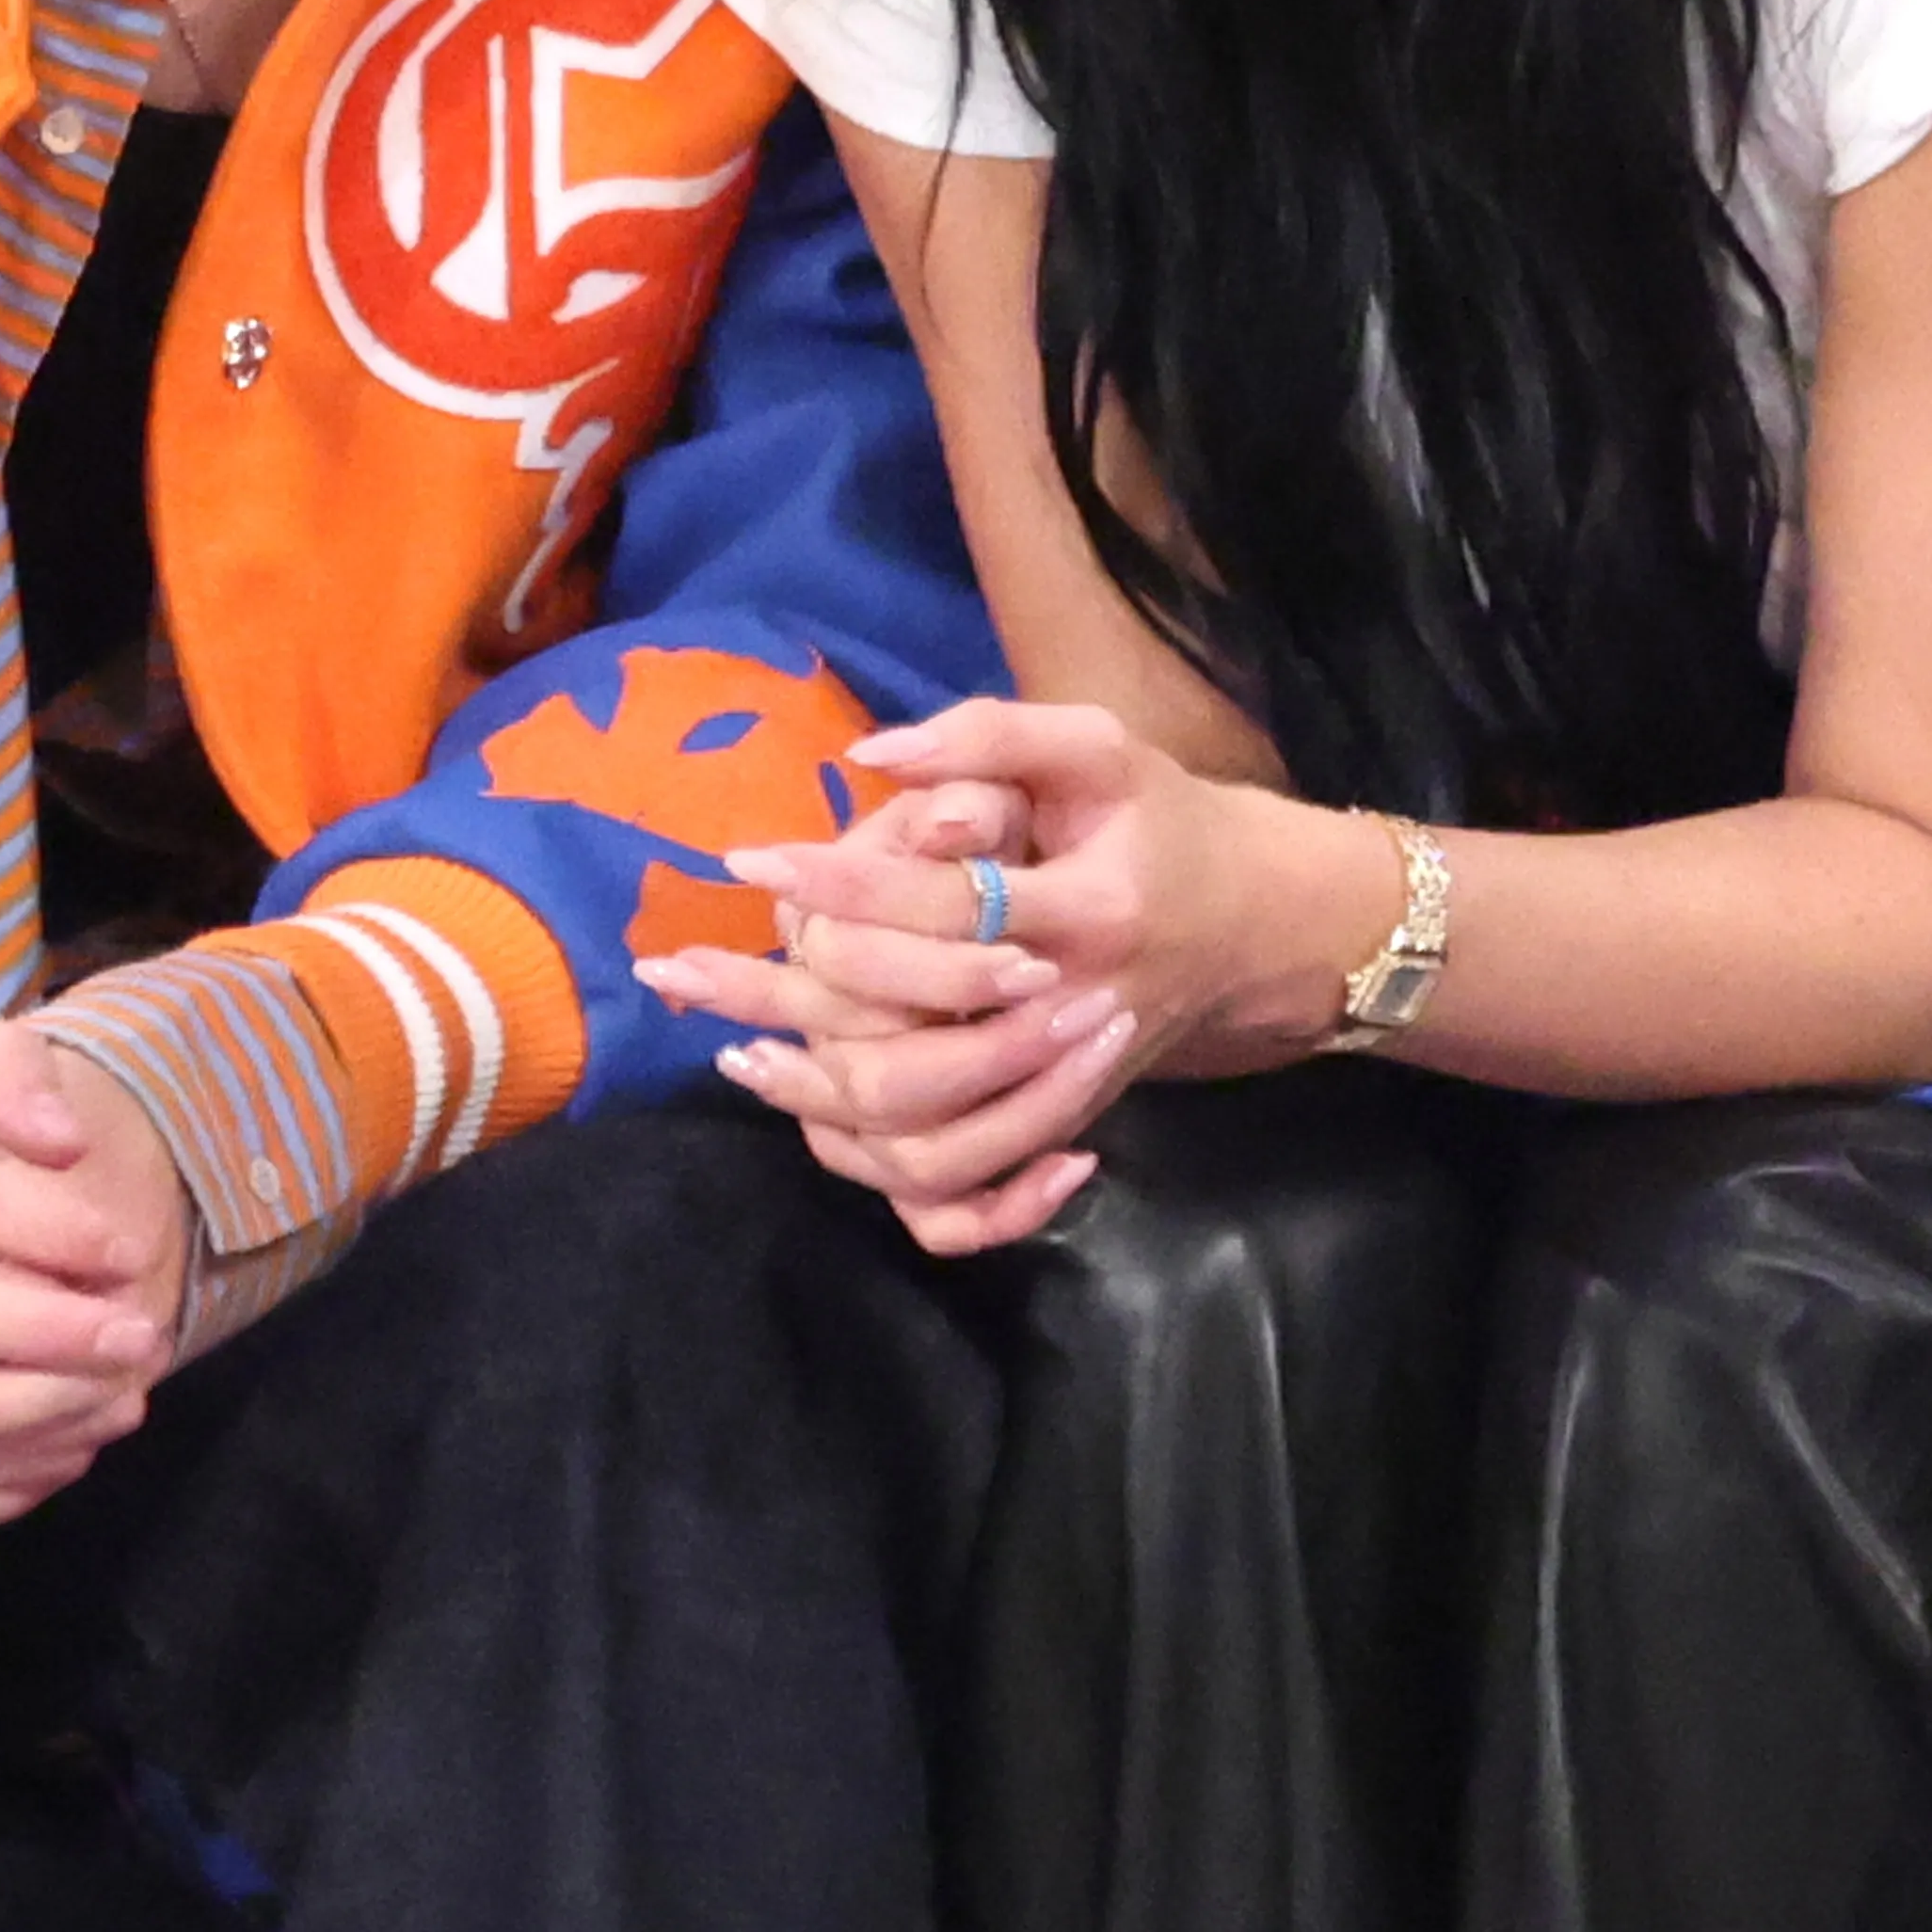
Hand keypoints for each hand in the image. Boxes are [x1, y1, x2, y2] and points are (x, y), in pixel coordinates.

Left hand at [645, 700, 1385, 1253]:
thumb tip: (870, 753)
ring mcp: (1062, 1092)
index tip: (747, 859)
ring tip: (736, 1053)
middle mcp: (1071, 1020)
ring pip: (925, 1147)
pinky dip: (890, 1177)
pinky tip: (819, 1119)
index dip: (837, 881)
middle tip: (680, 970)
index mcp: (1088, 913)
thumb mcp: (1098, 748)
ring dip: (819, 1108)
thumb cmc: (1157, 821)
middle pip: (909, 1058)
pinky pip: (962, 1196)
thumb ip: (991, 734)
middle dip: (786, 1013)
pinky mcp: (1053, 1128)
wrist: (1251, 925)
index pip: (942, 909)